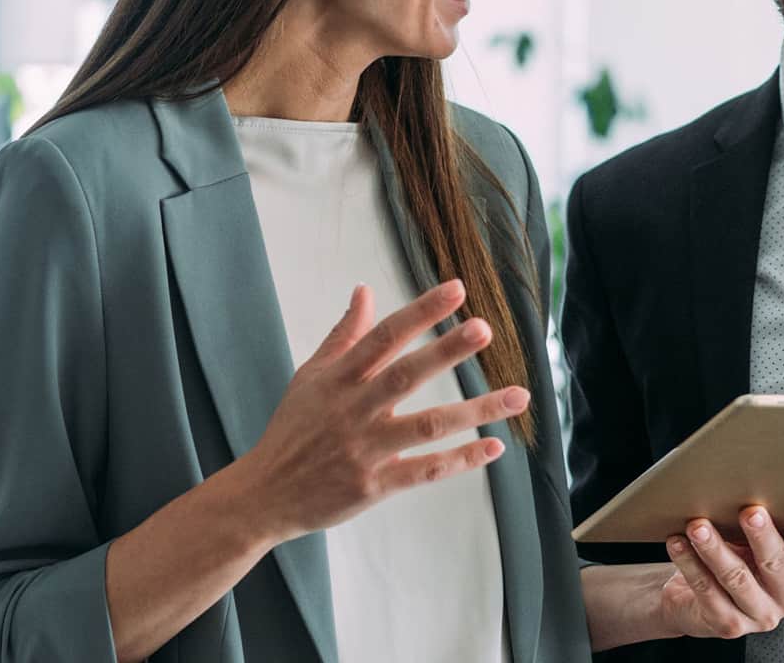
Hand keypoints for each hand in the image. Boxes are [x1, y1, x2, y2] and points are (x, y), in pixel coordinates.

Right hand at [234, 280, 528, 544]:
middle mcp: (353, 410)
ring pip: (428, 425)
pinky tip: (493, 446)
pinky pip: (425, 471)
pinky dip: (461, 459)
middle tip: (484, 329)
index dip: (421, 311)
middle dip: (447, 350)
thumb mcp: (309, 377)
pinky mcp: (374, 486)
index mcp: (338, 378)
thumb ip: (343, 334)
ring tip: (518, 395)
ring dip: (476, 410)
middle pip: (406, 375)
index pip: (384, 335)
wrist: (265, 494)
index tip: (457, 290)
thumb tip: (365, 291)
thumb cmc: (291, 430)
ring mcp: (365, 449)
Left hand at [658, 501, 783, 638]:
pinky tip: (678, 543)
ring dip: (714, 548)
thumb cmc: (732, 564)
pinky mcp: (728, 624)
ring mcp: (758, 614)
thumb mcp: (752, 546)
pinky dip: (690, 563)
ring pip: (736, 578)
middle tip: (750, 511)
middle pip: (775, 564)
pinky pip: (706, 590)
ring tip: (698, 526)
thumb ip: (763, 526)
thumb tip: (752, 483)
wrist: (694, 604)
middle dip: (762, 536)